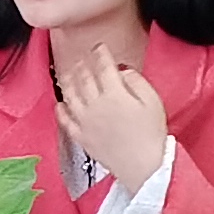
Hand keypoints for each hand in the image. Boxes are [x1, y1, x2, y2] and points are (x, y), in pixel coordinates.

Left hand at [50, 42, 168, 193]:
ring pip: (70, 96)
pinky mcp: (81, 138)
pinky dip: (61, 110)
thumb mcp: (152, 101)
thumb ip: (136, 81)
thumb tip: (121, 71)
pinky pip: (65, 121)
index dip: (100, 53)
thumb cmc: (151, 133)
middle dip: (82, 65)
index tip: (99, 47)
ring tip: (67, 74)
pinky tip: (61, 104)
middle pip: (84, 78)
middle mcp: (94, 105)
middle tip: (82, 59)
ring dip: (67, 82)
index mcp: (114, 93)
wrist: (144, 166)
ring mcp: (85, 122)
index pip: (103, 66)